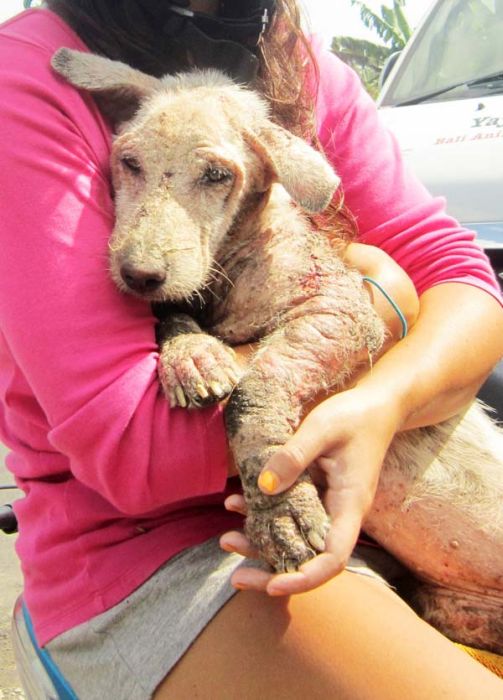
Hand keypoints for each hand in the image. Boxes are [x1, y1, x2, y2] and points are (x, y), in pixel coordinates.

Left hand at [220, 385, 401, 593]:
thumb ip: (294, 455)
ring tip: (227, 541)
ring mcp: (326, 504)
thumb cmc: (354, 415)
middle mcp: (339, 513)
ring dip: (261, 544)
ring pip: (294, 537)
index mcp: (350, 505)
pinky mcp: (314, 493)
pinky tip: (235, 503)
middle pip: (309, 557)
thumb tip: (264, 487)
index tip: (273, 584)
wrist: (374, 406)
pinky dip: (262, 513)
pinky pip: (288, 512)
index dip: (305, 577)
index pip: (333, 558)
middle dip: (273, 572)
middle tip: (237, 578)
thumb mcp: (322, 428)